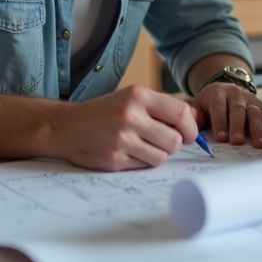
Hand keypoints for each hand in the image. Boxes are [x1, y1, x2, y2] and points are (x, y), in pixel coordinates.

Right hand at [54, 86, 197, 170]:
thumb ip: (161, 108)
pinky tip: (128, 152)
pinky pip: (144, 166)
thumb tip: (194, 122)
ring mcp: (122, 139)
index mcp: (138, 96)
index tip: (188, 134)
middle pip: (174, 140)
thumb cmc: (104, 112)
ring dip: (158, 154)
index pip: (181, 114)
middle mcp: (130, 116)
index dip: (191, 128)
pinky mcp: (114, 160)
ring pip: (162, 156)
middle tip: (164, 142)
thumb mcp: (131, 98)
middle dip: (174, 144)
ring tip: (143, 146)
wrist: (66, 126)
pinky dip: (141, 161)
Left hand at [190, 82, 261, 147]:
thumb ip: (194, 116)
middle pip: (238, 110)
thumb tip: (189, 128)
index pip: (219, 107)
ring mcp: (251, 100)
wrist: (224, 89)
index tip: (220, 138)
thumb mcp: (198, 106)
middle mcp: (236, 94)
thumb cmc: (209, 104)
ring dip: (258, 129)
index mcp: (218, 93)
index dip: (220, 122)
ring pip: (255, 112)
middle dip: (238, 127)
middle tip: (237, 142)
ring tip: (260, 144)